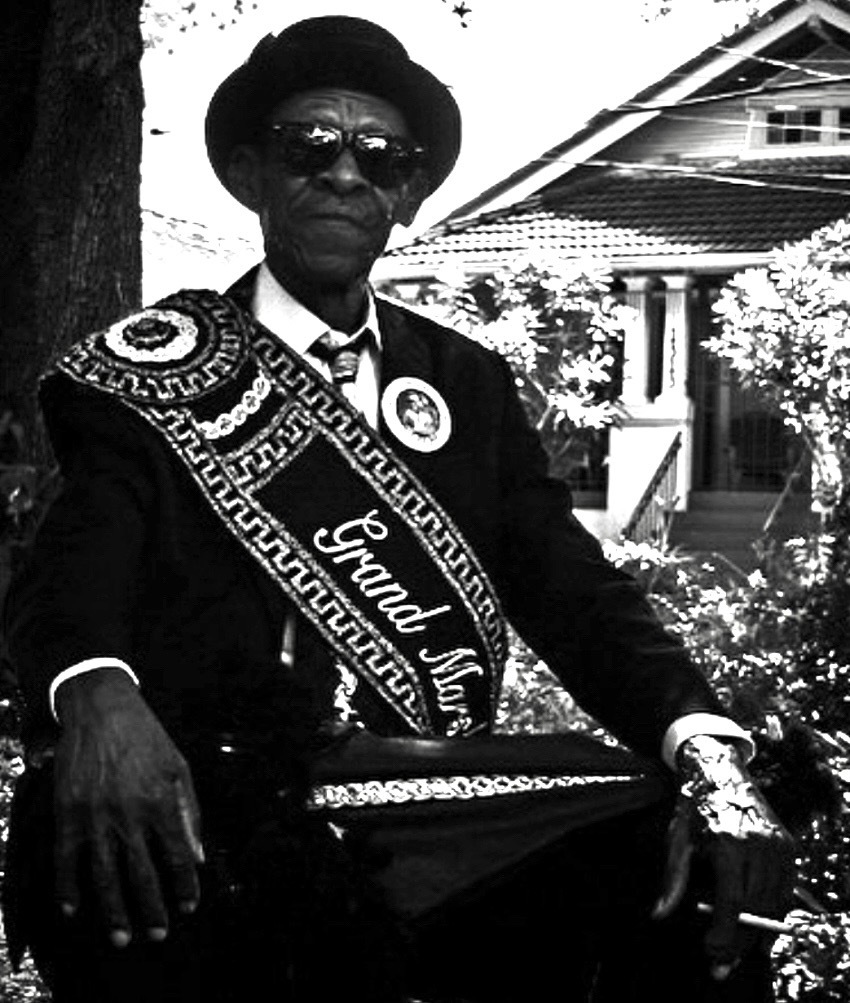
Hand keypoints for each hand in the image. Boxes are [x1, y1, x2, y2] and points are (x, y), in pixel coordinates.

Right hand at [53, 669, 203, 946]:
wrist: (102, 709)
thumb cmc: (147, 738)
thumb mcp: (178, 768)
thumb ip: (191, 812)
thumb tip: (200, 856)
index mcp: (162, 802)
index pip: (179, 856)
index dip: (185, 885)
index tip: (189, 906)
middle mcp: (130, 814)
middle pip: (143, 874)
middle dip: (153, 909)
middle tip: (159, 934)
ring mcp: (96, 816)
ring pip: (105, 875)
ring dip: (114, 910)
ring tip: (123, 937)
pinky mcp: (68, 812)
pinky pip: (66, 859)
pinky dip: (68, 887)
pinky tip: (73, 910)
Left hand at [652, 735, 794, 979]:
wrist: (719, 770)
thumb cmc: (693, 806)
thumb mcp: (678, 840)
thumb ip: (673, 880)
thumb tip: (659, 914)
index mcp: (728, 842)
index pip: (732, 902)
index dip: (724, 933)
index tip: (711, 952)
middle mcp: (758, 844)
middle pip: (755, 910)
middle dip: (739, 943)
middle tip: (721, 964)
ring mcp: (777, 845)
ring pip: (774, 905)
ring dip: (758, 935)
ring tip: (737, 953)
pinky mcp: (788, 846)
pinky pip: (786, 891)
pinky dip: (773, 914)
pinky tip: (758, 930)